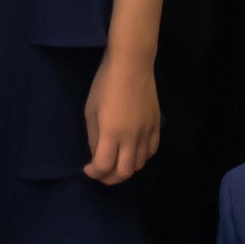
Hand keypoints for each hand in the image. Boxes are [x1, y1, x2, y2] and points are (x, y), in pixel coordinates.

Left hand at [84, 45, 160, 183]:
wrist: (132, 65)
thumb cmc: (105, 84)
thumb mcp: (91, 111)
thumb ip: (94, 137)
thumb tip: (98, 154)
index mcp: (111, 133)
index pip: (104, 166)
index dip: (94, 173)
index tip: (88, 167)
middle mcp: (131, 137)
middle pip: (124, 173)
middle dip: (110, 178)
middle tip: (102, 172)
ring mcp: (146, 132)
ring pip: (139, 164)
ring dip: (126, 168)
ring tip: (116, 161)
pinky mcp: (156, 126)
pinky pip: (151, 151)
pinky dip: (141, 157)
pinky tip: (132, 151)